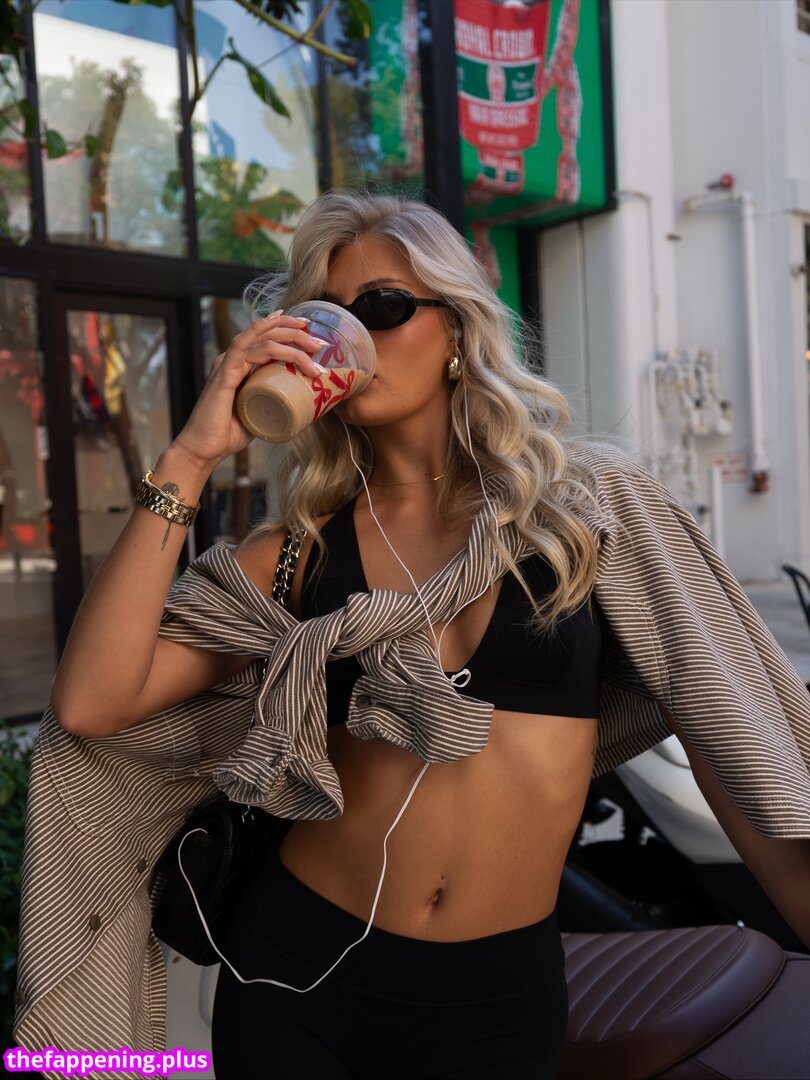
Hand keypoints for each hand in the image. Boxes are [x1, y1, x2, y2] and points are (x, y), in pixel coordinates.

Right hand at [173, 311, 327, 466]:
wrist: (205, 449)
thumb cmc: (229, 434)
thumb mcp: (259, 412)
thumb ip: (273, 402)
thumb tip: (301, 403)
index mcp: (239, 364)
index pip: (264, 336)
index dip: (287, 328)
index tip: (311, 333)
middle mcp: (232, 359)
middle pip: (266, 331)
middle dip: (295, 331)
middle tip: (319, 343)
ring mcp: (227, 363)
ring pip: (262, 339)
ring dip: (291, 339)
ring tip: (314, 349)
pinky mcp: (224, 373)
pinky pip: (249, 351)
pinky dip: (274, 348)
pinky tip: (291, 351)